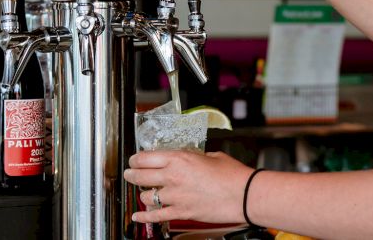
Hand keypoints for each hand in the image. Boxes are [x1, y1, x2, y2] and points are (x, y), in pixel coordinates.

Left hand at [124, 150, 253, 224]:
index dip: (136, 158)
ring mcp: (176, 196)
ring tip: (141, 191)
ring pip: (147, 196)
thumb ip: (194, 156)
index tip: (134, 159)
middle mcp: (173, 177)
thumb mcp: (209, 155)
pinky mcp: (182, 212)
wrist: (243, 195)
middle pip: (141, 175)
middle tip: (129, 172)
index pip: (146, 158)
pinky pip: (156, 216)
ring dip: (142, 193)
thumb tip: (188, 158)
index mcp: (179, 158)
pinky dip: (144, 216)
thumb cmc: (231, 174)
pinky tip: (138, 216)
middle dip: (131, 174)